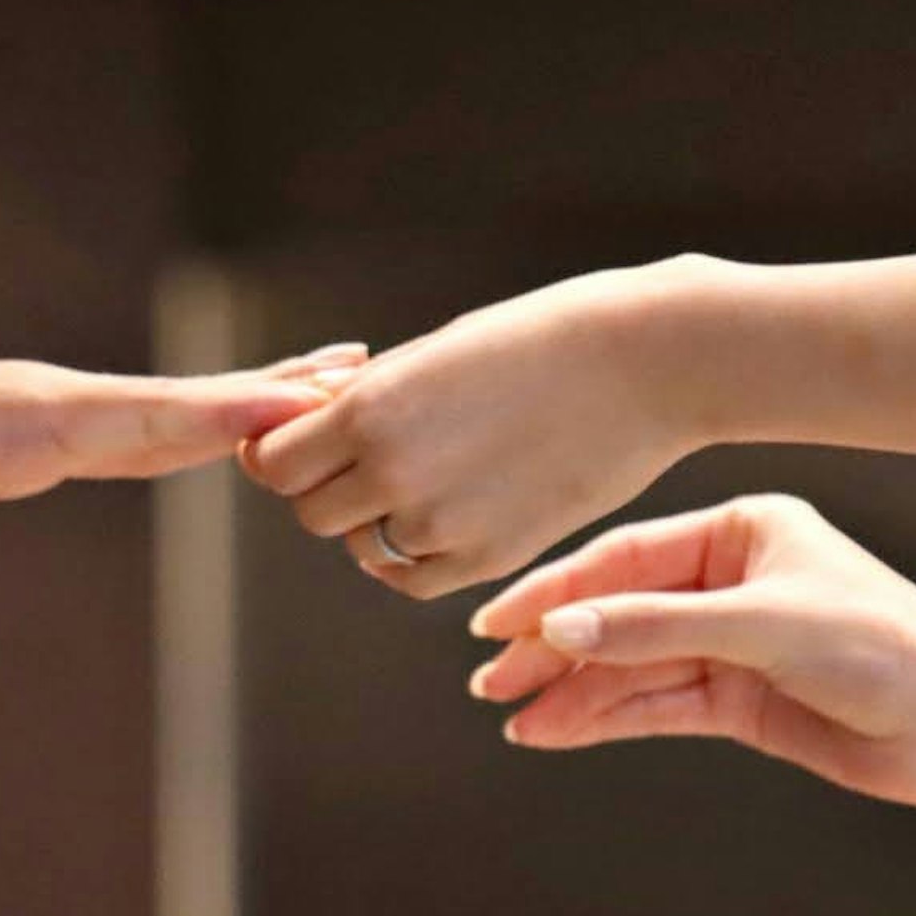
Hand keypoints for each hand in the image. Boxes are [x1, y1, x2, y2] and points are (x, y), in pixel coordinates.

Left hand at [0, 341, 359, 556]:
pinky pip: (130, 429)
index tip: (309, 405)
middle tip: (367, 374)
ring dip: (244, 403)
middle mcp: (37, 404)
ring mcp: (36, 416)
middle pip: (173, 402)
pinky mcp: (27, 436)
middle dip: (265, 393)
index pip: (137, 415)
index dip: (222, 414)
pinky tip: (231, 430)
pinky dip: (193, 425)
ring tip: (334, 390)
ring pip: (161, 411)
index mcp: (9, 416)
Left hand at [239, 260, 720, 597]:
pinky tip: (443, 515)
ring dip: (377, 521)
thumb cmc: (538, 338)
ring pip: (363, 548)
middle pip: (311, 512)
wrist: (644, 362)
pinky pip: (414, 578)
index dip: (283, 452)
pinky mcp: (490, 557)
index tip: (310, 438)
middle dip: (329, 487)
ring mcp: (442, 523)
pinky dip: (415, 556)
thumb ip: (364, 398)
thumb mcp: (433, 352)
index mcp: (370, 410)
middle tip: (370, 457)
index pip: (272, 462)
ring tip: (430, 473)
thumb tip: (306, 421)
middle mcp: (394, 472)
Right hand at [464, 494, 915, 807]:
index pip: (625, 558)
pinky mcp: (742, 700)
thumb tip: (557, 631)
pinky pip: (655, 705)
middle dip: (552, 647)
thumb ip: (652, 628)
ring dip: (572, 691)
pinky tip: (557, 730)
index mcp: (743, 530)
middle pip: (617, 610)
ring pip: (630, 664)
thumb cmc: (887, 648)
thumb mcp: (761, 627)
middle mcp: (732, 579)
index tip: (493, 626)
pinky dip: (606, 718)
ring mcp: (734, 642)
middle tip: (490, 682)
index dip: (554, 592)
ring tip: (513, 717)